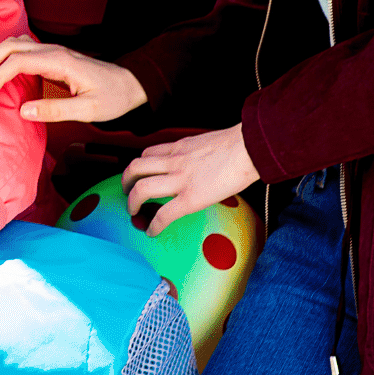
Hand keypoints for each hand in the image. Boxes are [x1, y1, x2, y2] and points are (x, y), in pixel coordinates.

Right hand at [0, 36, 148, 123]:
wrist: (129, 84)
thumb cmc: (112, 97)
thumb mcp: (88, 110)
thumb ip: (56, 110)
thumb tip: (22, 111)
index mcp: (59, 62)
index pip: (17, 61)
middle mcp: (53, 51)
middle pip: (9, 46)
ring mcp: (52, 50)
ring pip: (13, 44)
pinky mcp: (51, 56)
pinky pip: (21, 49)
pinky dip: (3, 56)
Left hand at [120, 124, 258, 235]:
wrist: (248, 147)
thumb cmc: (238, 144)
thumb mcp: (207, 142)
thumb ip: (196, 152)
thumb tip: (200, 162)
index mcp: (179, 147)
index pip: (147, 153)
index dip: (138, 166)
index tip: (138, 176)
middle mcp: (174, 161)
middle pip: (135, 167)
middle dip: (125, 181)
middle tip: (126, 192)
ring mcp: (180, 179)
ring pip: (141, 189)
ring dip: (132, 202)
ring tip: (133, 212)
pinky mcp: (191, 198)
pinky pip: (164, 214)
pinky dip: (154, 225)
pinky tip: (151, 232)